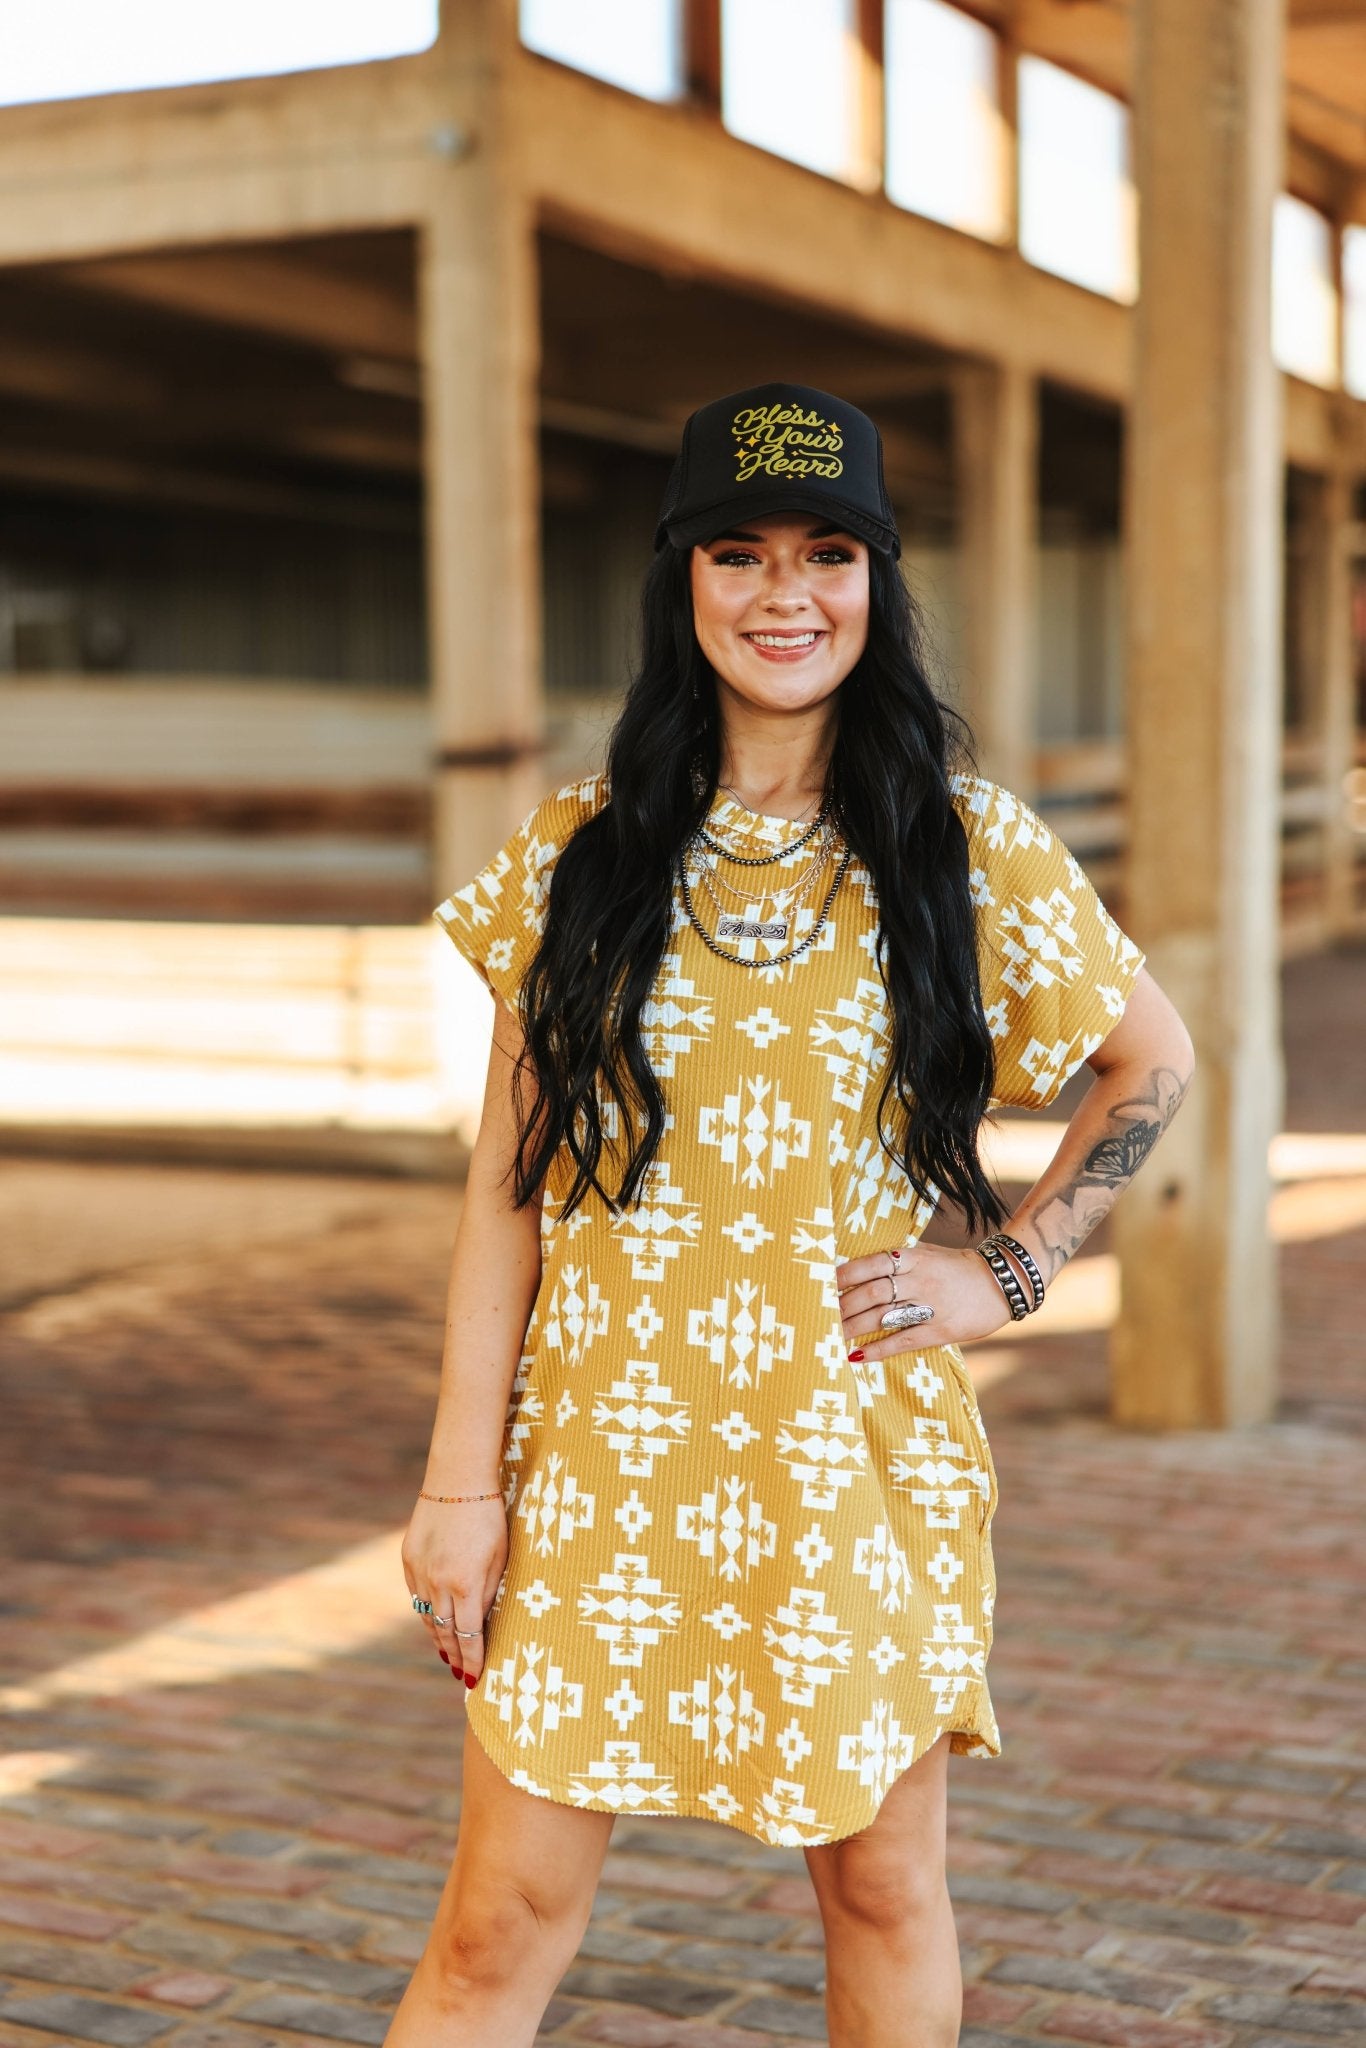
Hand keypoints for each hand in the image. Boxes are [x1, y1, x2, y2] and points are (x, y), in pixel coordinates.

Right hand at [402, 1494, 508, 1690]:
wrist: (457, 1480)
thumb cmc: (489, 1517)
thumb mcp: (500, 1557)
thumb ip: (488, 1593)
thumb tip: (480, 1625)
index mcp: (464, 1584)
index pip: (468, 1636)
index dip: (473, 1660)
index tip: (476, 1679)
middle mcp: (437, 1583)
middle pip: (445, 1632)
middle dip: (455, 1656)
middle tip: (462, 1674)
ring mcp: (418, 1572)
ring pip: (427, 1617)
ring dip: (438, 1638)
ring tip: (448, 1655)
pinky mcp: (407, 1559)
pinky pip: (417, 1596)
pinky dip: (426, 1613)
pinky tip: (434, 1622)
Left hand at [836, 1242, 1012, 1362]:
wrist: (1004, 1283)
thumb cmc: (959, 1268)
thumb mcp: (930, 1254)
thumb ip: (901, 1258)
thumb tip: (864, 1263)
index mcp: (915, 1257)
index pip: (872, 1263)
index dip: (846, 1274)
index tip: (823, 1282)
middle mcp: (920, 1280)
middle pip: (872, 1292)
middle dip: (843, 1305)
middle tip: (820, 1313)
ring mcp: (931, 1306)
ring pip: (883, 1316)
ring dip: (853, 1327)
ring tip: (830, 1335)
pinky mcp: (941, 1331)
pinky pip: (903, 1340)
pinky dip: (878, 1348)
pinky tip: (858, 1355)